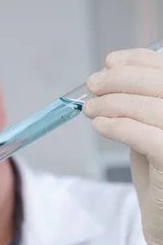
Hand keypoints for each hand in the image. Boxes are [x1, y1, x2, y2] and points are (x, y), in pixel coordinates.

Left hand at [82, 48, 162, 244]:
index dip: (139, 61)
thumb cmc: (161, 183)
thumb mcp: (152, 136)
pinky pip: (146, 136)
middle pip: (161, 83)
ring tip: (89, 109)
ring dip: (113, 103)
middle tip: (92, 85)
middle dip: (121, 79)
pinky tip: (99, 125)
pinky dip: (119, 125)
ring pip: (152, 107)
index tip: (109, 62)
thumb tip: (112, 78)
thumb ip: (141, 108)